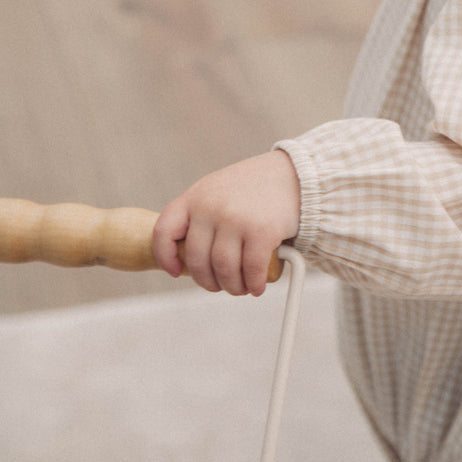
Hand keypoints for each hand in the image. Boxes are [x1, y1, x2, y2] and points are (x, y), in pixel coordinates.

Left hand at [152, 151, 300, 295]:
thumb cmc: (256, 186)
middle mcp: (211, 207)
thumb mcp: (218, 189)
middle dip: (207, 281)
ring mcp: (236, 219)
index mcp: (196, 196)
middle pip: (197, 260)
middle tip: (219, 285)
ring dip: (232, 287)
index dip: (166, 257)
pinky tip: (257, 285)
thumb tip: (187, 256)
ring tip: (241, 288)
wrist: (296, 174)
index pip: (165, 231)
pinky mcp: (262, 231)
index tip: (175, 271)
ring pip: (224, 269)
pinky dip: (253, 284)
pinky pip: (251, 270)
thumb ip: (201, 215)